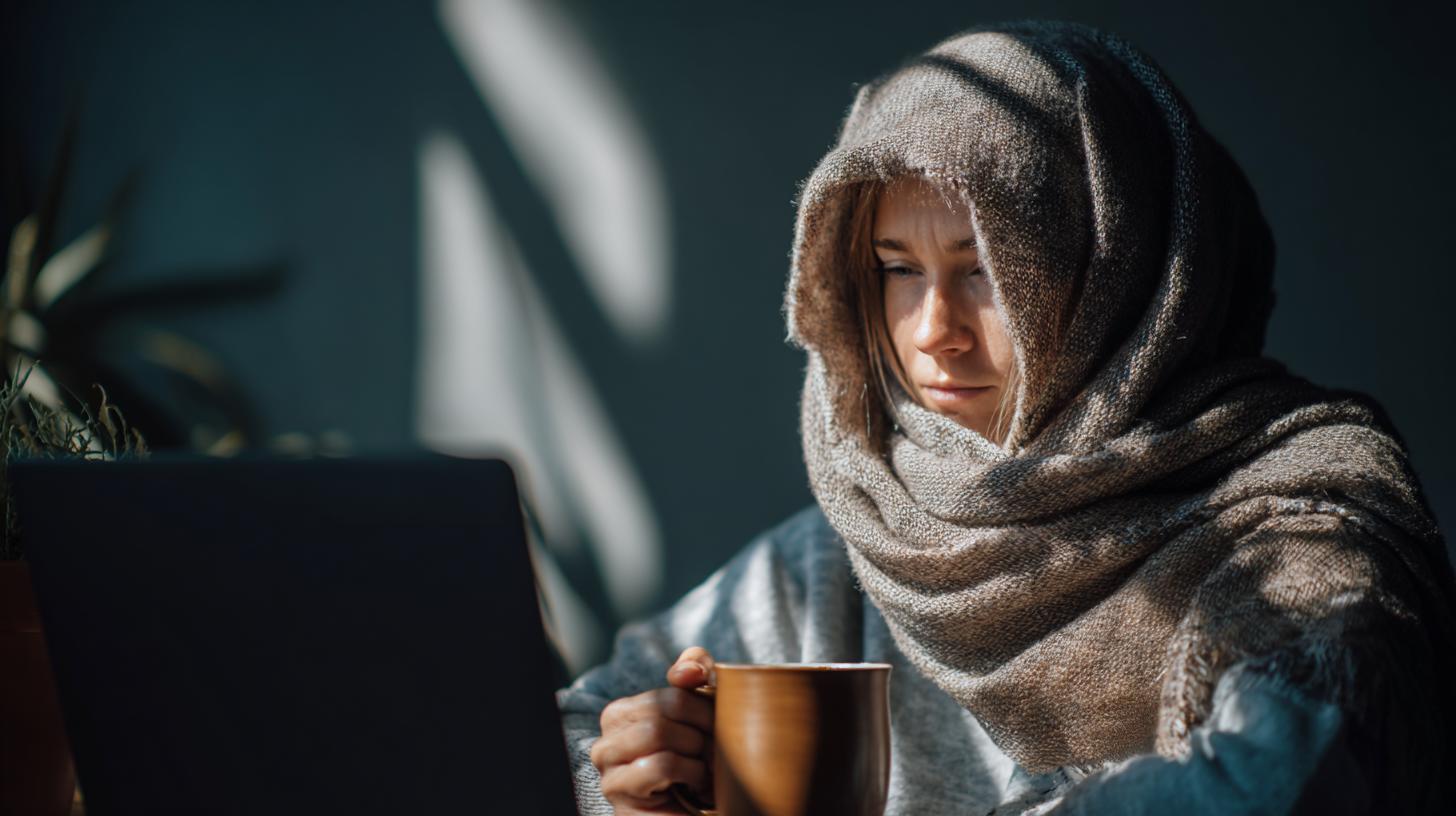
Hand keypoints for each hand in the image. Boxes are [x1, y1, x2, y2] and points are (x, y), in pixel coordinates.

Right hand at [591, 646, 715, 813]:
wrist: (689, 815)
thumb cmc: (694, 765)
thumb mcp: (698, 714)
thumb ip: (696, 674)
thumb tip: (689, 669)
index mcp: (619, 715)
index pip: (673, 692)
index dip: (706, 709)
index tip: (720, 728)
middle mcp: (606, 741)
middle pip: (664, 710)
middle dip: (702, 730)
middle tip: (717, 751)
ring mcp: (608, 771)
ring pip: (657, 730)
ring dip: (695, 752)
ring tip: (705, 768)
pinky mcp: (621, 795)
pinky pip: (660, 763)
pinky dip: (689, 772)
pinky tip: (694, 785)